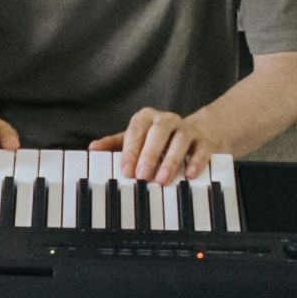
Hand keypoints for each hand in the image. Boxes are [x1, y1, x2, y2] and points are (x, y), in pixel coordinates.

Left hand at [88, 108, 218, 183]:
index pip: (136, 130)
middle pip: (158, 132)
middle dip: (149, 154)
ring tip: (162, 179)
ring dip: (171, 160)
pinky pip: (202, 148)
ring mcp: (187, 128)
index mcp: (146, 118)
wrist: (194, 134)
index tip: (126, 171)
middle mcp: (166, 120)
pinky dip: (196, 161)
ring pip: (180, 139)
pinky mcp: (204, 140)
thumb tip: (92, 148)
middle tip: (142, 176)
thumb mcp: (134, 140)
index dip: (130, 150)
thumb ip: (114, 144)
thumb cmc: (156, 140)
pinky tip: (189, 175)